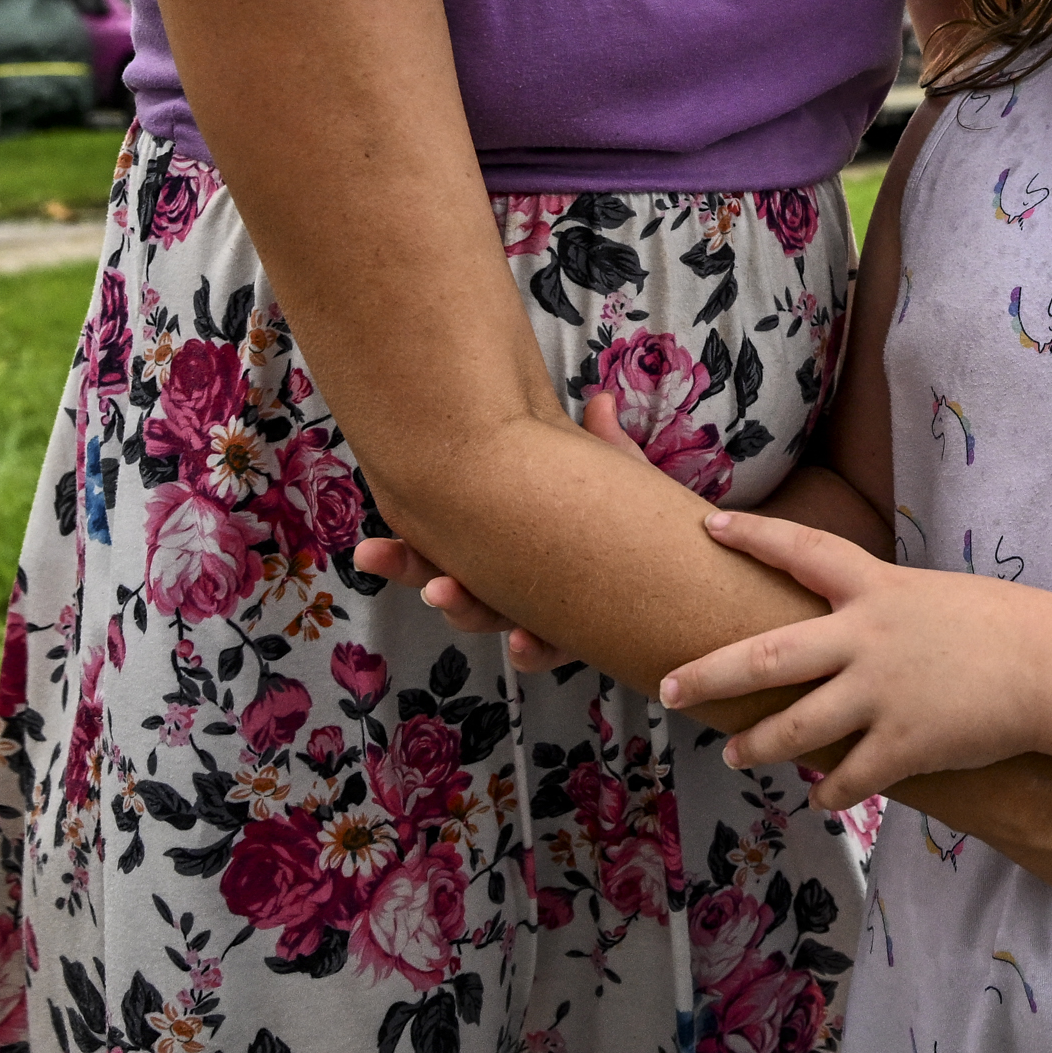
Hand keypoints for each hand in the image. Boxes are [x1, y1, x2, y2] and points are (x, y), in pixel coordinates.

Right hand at [353, 390, 658, 671]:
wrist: (684, 582)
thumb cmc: (636, 522)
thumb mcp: (616, 481)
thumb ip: (605, 449)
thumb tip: (598, 402)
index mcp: (508, 540)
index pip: (447, 546)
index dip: (405, 556)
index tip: (367, 549)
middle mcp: (513, 581)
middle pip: (451, 584)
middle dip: (414, 574)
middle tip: (375, 558)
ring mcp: (538, 613)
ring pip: (489, 619)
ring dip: (464, 610)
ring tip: (446, 592)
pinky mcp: (575, 639)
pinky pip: (547, 650)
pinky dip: (533, 650)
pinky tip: (523, 643)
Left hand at [660, 509, 1050, 799]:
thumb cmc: (998, 625)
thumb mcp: (929, 596)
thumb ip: (878, 610)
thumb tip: (839, 635)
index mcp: (877, 589)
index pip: (803, 550)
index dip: (756, 537)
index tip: (711, 527)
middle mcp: (867, 638)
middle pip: (769, 655)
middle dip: (711, 673)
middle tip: (668, 688)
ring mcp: (882, 693)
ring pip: (796, 727)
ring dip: (757, 745)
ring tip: (733, 753)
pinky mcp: (905, 744)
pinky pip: (850, 778)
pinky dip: (830, 791)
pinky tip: (819, 798)